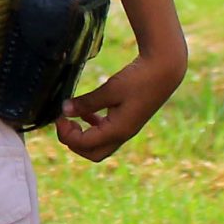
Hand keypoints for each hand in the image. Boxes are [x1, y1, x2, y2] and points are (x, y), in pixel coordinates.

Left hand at [54, 48, 185, 162]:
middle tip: (63, 123)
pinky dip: (93, 126)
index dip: (66, 134)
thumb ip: (87, 102)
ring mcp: (126, 129)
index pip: (84, 145)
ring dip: (83, 135)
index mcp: (118, 131)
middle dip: (73, 142)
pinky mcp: (128, 120)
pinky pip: (107, 132)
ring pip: (99, 144)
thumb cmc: (139, 79)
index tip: (58, 116)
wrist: (165, 70)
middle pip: (92, 153)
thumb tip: (64, 110)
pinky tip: (87, 111)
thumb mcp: (110, 89)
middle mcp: (123, 134)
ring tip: (72, 118)